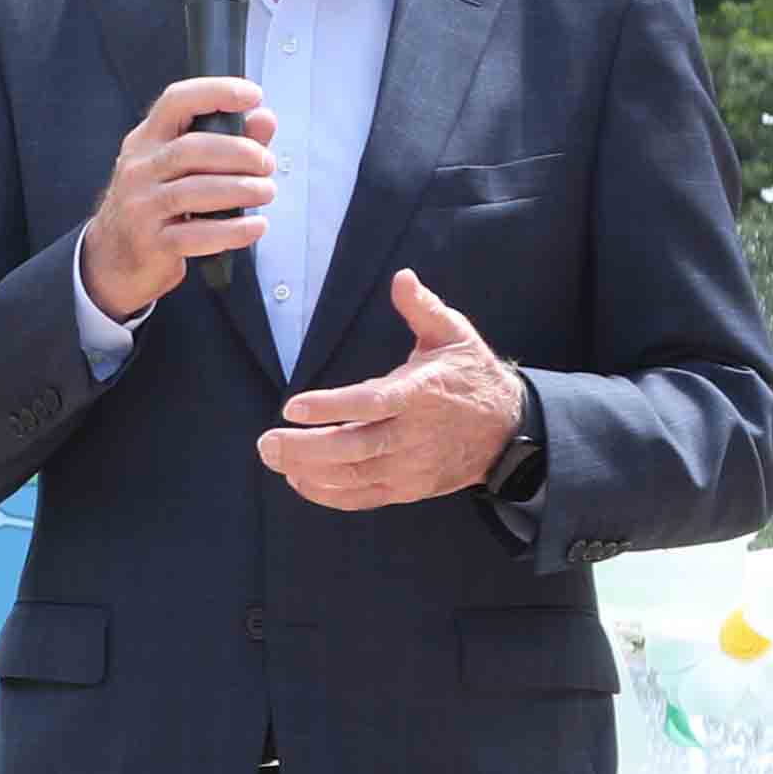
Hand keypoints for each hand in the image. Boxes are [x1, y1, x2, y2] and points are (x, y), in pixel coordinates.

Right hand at [77, 76, 276, 322]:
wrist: (113, 257)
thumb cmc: (156, 205)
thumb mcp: (182, 167)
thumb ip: (229, 141)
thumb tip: (264, 120)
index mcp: (148, 140)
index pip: (176, 101)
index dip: (216, 93)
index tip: (253, 96)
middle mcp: (139, 169)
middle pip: (190, 149)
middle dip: (238, 152)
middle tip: (266, 164)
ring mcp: (141, 206)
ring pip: (193, 191)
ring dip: (240, 189)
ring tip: (265, 191)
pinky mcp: (150, 243)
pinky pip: (194, 235)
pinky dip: (231, 231)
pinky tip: (254, 226)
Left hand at [255, 269, 525, 508]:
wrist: (507, 430)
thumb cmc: (471, 376)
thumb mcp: (454, 334)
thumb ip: (422, 308)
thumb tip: (401, 277)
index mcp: (423, 393)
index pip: (372, 403)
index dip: (332, 407)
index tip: (292, 407)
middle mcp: (414, 435)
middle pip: (354, 447)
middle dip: (305, 447)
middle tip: (265, 442)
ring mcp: (410, 467)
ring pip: (353, 476)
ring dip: (308, 470)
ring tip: (273, 456)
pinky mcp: (408, 489)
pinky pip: (362, 497)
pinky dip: (328, 494)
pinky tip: (298, 480)